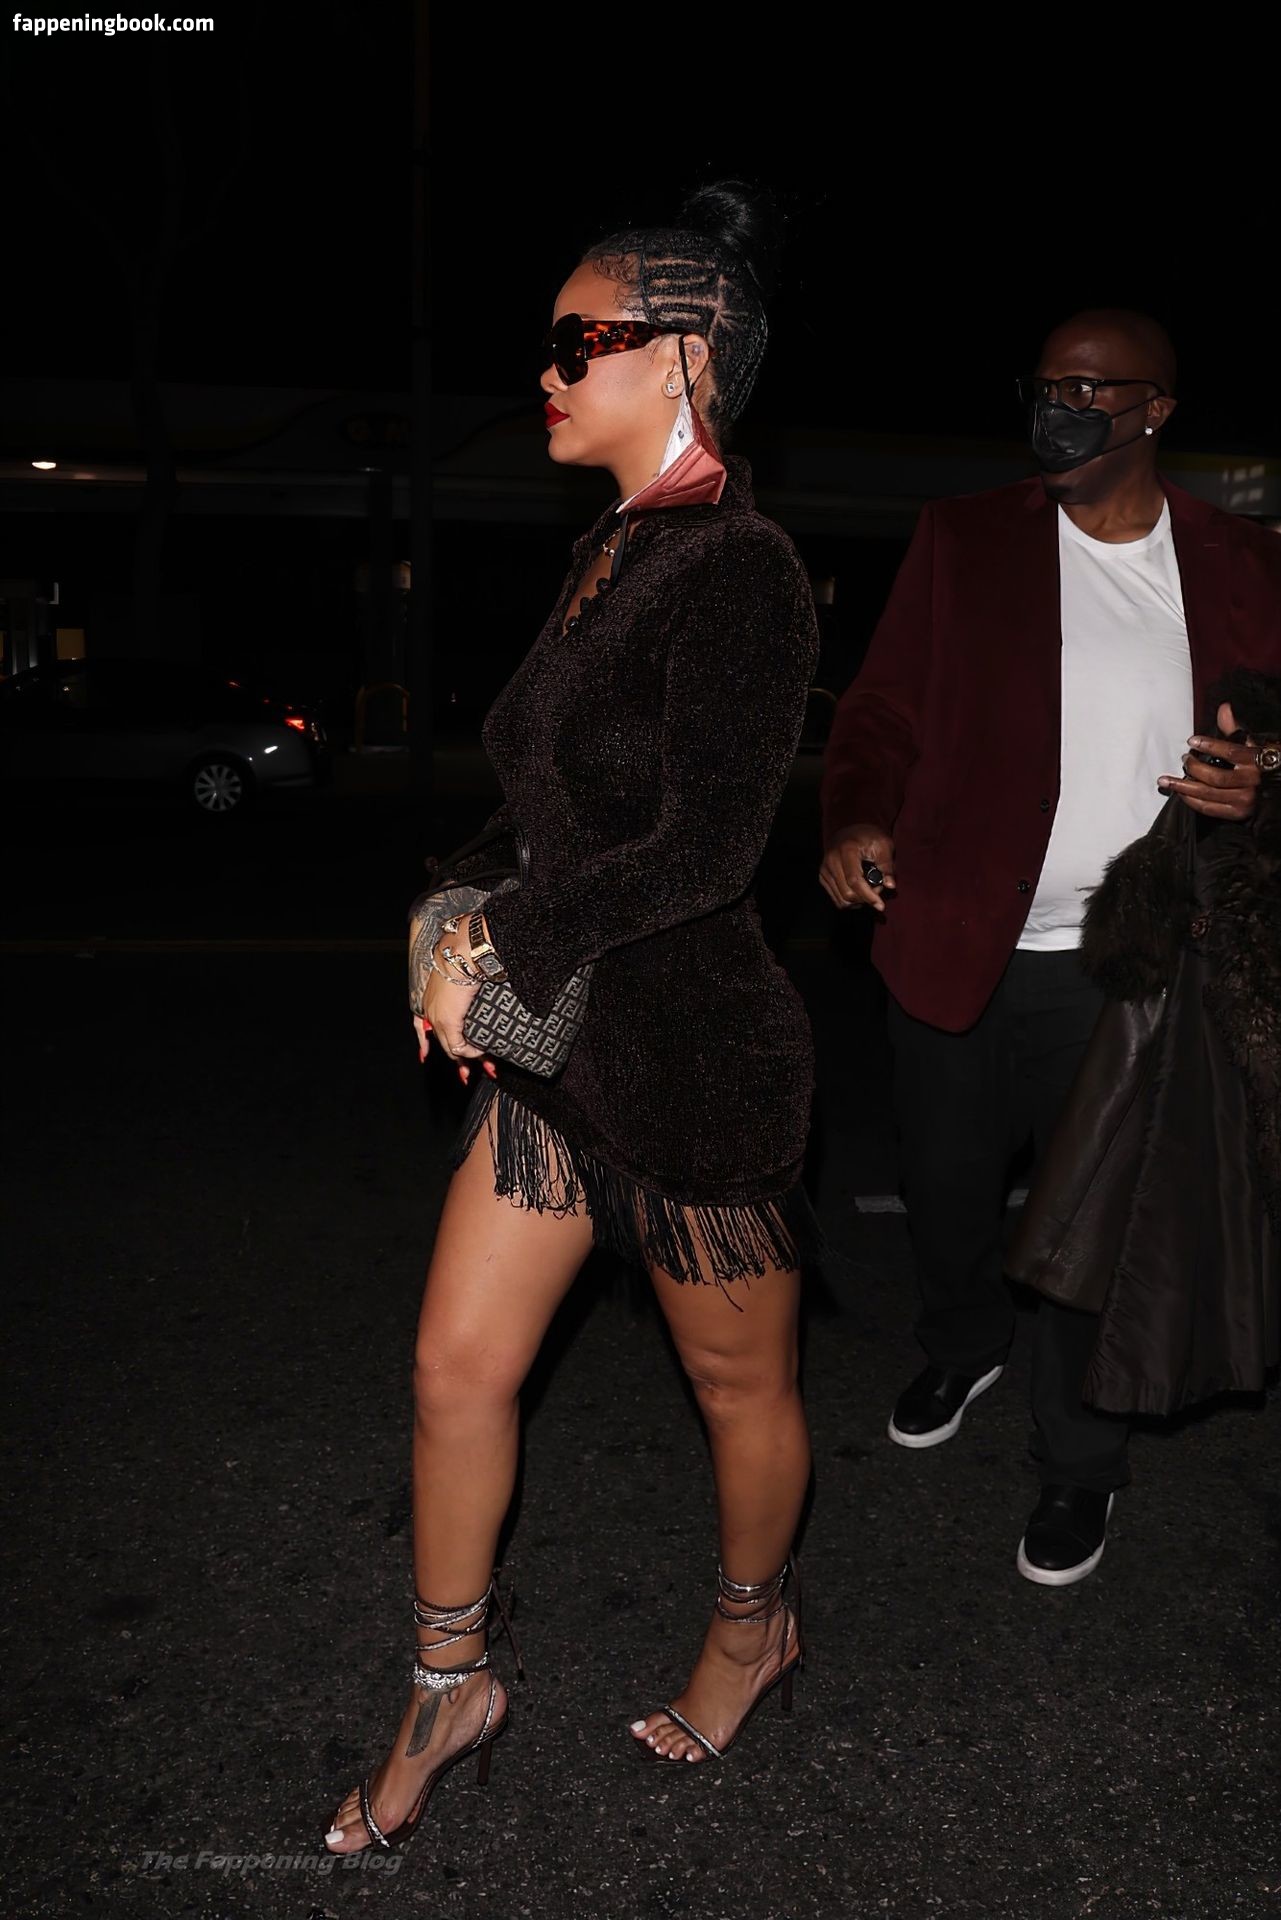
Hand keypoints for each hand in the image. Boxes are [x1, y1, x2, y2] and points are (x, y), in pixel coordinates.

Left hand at [415, 934, 495, 1083]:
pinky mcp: (448, 1022)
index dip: (428, 1042)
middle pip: (443, 1042)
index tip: (429, 1056)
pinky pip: (458, 1046)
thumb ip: (465, 985)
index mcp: (431, 998)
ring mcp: (438, 1017)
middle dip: (458, 1060)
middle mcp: (431, 1010)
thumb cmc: (465, 955)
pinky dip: (471, 1052)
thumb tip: (476, 985)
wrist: (463, 951)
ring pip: (451, 1047)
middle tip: (467, 1075)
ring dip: (470, 1059)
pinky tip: (482, 1052)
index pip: (424, 1026)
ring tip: (487, 1067)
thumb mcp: (462, 973)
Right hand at [819, 825, 896, 912]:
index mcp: (846, 850)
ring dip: (858, 902)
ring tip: (869, 890)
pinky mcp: (822, 876)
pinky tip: (859, 892)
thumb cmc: (869, 837)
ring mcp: (824, 869)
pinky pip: (836, 898)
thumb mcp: (883, 845)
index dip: (868, 896)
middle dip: (865, 898)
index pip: (854, 880)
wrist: (850, 830)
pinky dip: (850, 901)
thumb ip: (887, 866)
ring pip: (841, 899)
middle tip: (878, 890)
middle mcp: (831, 860)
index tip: (881, 906)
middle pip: (847, 893)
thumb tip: (890, 885)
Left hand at [1157, 703, 1261, 821]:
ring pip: (1208, 793)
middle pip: (1215, 777)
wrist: (1276, 788)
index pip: (1230, 752)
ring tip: (1168, 780)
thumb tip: (1224, 708)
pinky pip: (1208, 808)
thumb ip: (1234, 729)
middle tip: (1183, 759)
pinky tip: (1180, 792)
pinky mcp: (1237, 813)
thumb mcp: (1250, 745)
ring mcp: (1244, 800)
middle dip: (1193, 768)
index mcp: (1256, 762)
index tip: (1192, 741)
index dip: (1210, 746)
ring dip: (1184, 786)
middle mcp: (1251, 782)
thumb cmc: (1258, 763)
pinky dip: (1191, 801)